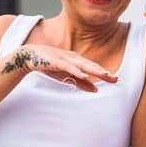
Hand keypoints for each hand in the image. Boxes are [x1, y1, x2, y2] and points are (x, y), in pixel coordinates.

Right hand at [1, 44, 117, 91]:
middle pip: (91, 66)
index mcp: (77, 61)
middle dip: (103, 72)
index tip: (116, 79)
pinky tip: (84, 75)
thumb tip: (96, 90)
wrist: (29, 56)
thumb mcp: (66, 76)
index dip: (104, 73)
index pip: (93, 68)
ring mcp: (65, 59)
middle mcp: (73, 58)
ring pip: (82, 65)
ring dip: (94, 70)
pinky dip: (76, 70)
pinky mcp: (56, 61)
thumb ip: (81, 83)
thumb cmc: (49, 65)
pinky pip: (68, 66)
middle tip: (115, 78)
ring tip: (104, 75)